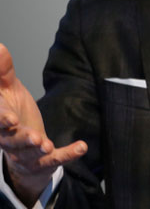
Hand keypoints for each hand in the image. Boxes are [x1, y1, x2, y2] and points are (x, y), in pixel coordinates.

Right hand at [0, 43, 86, 207]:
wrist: (22, 146)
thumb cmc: (12, 112)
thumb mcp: (8, 90)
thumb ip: (3, 72)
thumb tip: (0, 47)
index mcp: (1, 121)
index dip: (2, 119)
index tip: (9, 118)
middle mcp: (10, 140)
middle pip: (12, 140)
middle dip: (21, 138)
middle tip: (33, 137)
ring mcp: (26, 153)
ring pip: (30, 153)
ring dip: (39, 150)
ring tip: (46, 145)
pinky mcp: (44, 161)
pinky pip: (55, 160)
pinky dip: (68, 154)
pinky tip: (81, 147)